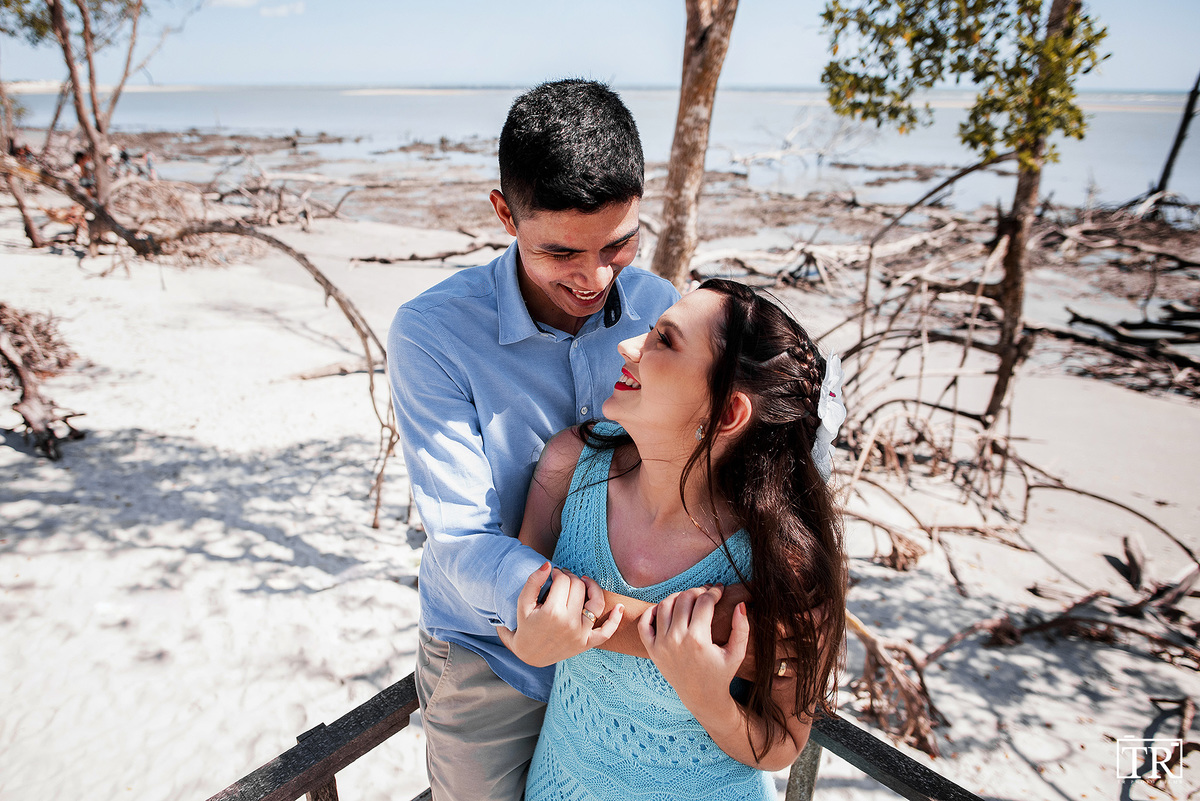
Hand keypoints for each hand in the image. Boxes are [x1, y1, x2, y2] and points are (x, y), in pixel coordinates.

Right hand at [497, 562, 622, 666]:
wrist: (529, 657)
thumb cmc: (525, 628)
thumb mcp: (523, 605)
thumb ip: (533, 582)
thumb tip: (548, 565)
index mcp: (552, 612)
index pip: (563, 581)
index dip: (558, 573)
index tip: (553, 574)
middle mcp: (569, 623)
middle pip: (578, 588)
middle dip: (571, 578)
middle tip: (564, 578)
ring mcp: (581, 634)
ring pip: (596, 603)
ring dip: (593, 588)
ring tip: (585, 582)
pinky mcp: (587, 643)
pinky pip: (606, 632)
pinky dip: (615, 620)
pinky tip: (620, 607)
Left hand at [637, 586, 749, 711]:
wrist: (702, 697)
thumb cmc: (721, 674)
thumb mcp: (736, 653)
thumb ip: (742, 628)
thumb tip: (740, 604)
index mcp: (698, 640)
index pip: (704, 602)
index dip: (714, 591)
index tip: (720, 589)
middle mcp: (677, 639)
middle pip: (685, 599)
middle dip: (698, 591)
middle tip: (707, 593)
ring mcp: (661, 644)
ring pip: (665, 605)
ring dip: (678, 596)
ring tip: (690, 599)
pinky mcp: (652, 650)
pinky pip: (644, 623)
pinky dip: (652, 611)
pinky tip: (667, 609)